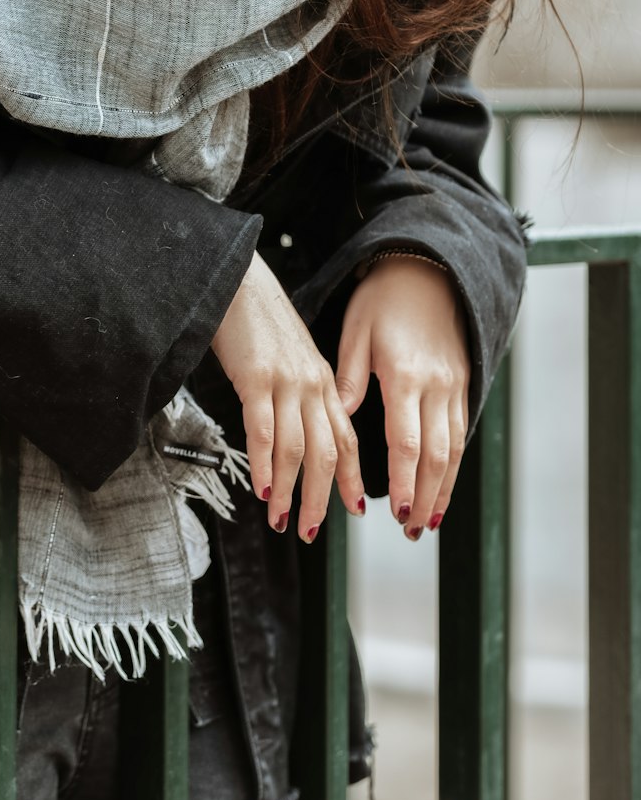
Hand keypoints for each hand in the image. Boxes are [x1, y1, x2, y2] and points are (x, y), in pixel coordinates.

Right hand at [211, 250, 365, 538]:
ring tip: (281, 518)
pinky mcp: (256, 376)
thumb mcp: (293, 355)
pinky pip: (264, 430)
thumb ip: (303, 390)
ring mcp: (286, 381)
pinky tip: (262, 487)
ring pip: (297, 450)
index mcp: (325, 380)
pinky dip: (264, 465)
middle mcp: (312, 384)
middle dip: (320, 498)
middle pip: (326, 454)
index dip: (351, 478)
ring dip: (289, 491)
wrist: (239, 278)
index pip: (346, 438)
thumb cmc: (259, 317)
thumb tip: (301, 429)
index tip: (354, 508)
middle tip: (309, 530)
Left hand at [334, 257, 469, 538]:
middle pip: (437, 456)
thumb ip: (349, 378)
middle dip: (426, 498)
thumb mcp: (356, 331)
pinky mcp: (462, 383)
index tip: (398, 514)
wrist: (428, 268)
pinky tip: (444, 484)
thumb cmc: (383, 298)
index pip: (407, 442)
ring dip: (444, 488)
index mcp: (405, 376)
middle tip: (412, 530)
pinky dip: (454, 463)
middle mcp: (436, 386)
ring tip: (428, 520)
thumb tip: (338, 418)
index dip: (405, 482)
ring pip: (455, 449)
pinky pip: (462, 431)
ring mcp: (454, 385)